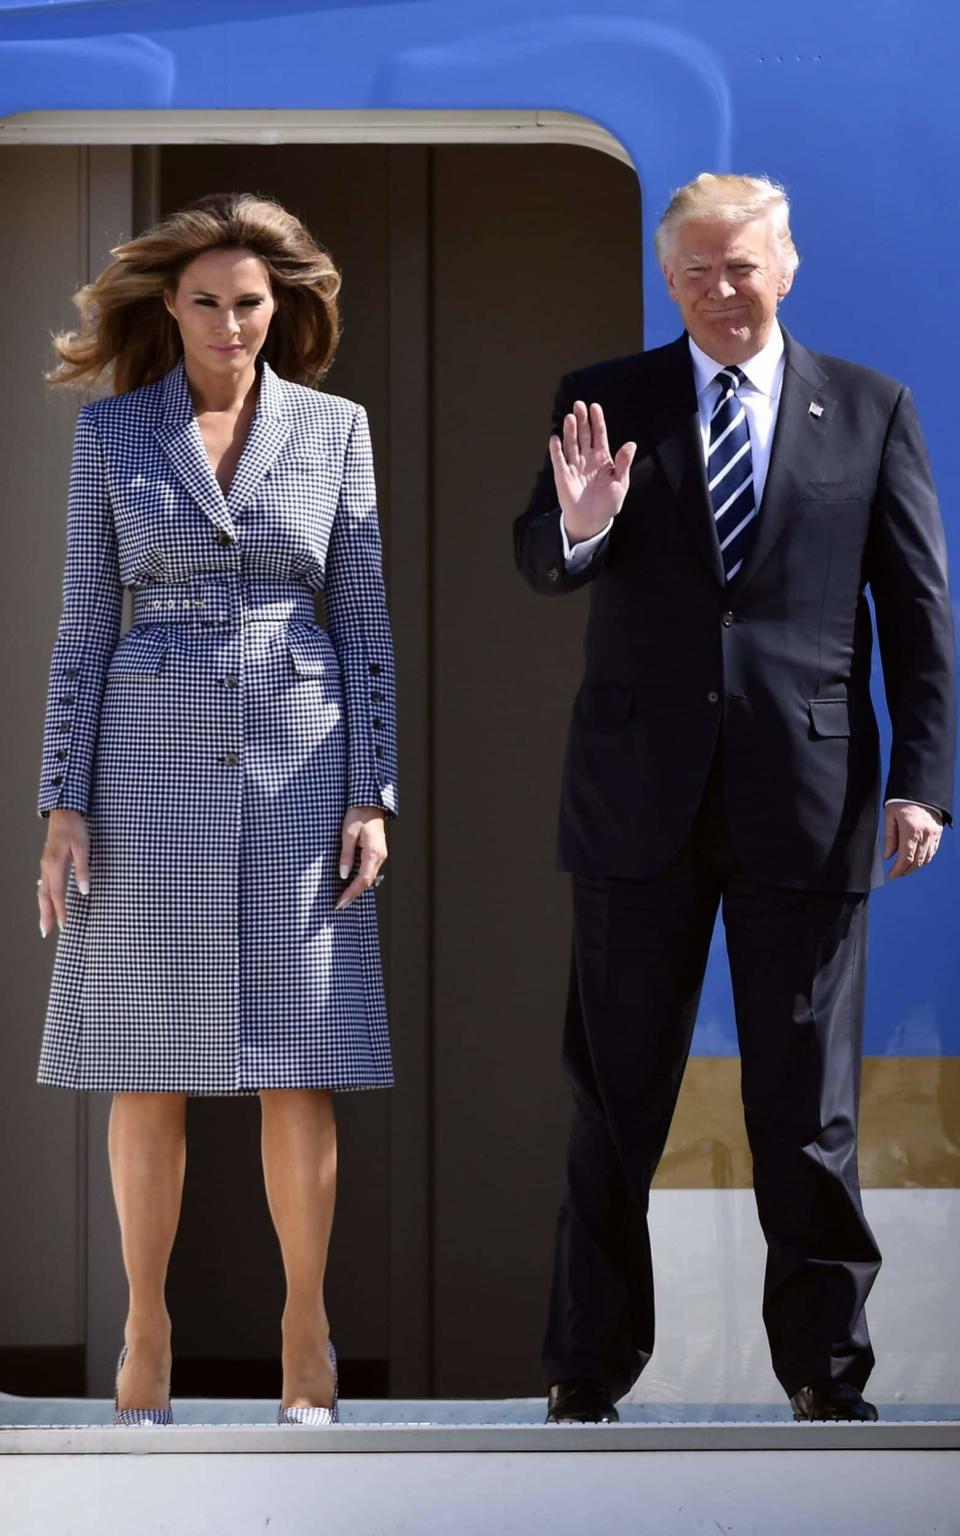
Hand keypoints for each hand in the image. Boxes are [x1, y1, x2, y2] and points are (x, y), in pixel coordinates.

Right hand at [38, 809, 89, 935]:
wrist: (64, 812)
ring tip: (45, 923)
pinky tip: (45, 901)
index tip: (65, 925)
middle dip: (45, 915)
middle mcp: (46, 867)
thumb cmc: (75, 828)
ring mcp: (45, 865)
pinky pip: (43, 884)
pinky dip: (44, 897)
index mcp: (54, 865)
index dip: (60, 910)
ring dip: (43, 908)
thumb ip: (83, 870)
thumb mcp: (83, 847)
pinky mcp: (47, 863)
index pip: (57, 894)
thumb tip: (84, 891)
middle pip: (44, 896)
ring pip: (42, 891)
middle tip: (46, 932)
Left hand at [335, 805, 386, 909]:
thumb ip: (346, 855)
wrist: (370, 802)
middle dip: (353, 895)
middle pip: (367, 882)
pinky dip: (360, 880)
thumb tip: (344, 875)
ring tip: (343, 898)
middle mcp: (380, 856)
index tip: (340, 903)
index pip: (362, 880)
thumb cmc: (358, 814)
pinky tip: (351, 884)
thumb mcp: (348, 834)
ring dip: (357, 889)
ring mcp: (381, 855)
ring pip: (369, 878)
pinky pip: (369, 871)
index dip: (351, 893)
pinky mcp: (377, 853)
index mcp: (373, 852)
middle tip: (339, 905)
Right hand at [549, 400, 636, 544]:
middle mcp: (587, 458)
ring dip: (570, 431)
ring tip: (570, 417)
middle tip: (578, 405)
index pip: (599, 434)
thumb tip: (631, 444)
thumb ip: (623, 463)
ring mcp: (574, 465)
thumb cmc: (608, 503)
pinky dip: (556, 450)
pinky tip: (555, 438)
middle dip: (582, 420)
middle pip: (584, 434)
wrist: (592, 521)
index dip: (597, 420)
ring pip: (571, 444)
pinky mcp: (563, 475)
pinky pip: (559, 460)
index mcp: (602, 457)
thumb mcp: (621, 482)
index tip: (594, 406)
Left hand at [883, 802, 942, 878]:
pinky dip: (924, 858)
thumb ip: (889, 837)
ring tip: (904, 869)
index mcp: (911, 831)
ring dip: (915, 867)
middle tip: (896, 874)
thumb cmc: (902, 801)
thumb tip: (888, 856)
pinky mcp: (938, 833)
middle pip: (917, 862)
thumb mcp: (890, 816)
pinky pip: (932, 851)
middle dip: (906, 871)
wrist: (920, 789)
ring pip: (926, 858)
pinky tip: (916, 860)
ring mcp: (934, 834)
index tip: (892, 876)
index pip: (905, 858)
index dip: (898, 870)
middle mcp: (925, 835)